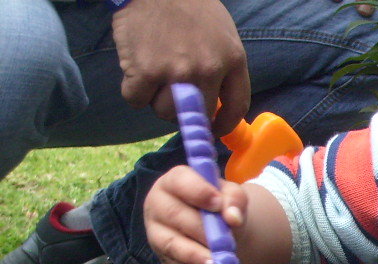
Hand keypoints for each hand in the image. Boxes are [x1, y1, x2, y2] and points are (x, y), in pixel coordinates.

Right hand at [111, 0, 249, 134]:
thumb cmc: (189, 6)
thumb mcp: (223, 34)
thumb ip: (224, 68)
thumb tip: (217, 104)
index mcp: (232, 59)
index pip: (237, 107)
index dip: (224, 124)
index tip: (213, 128)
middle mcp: (208, 69)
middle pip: (197, 115)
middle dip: (185, 111)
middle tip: (173, 93)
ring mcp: (176, 72)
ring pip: (165, 112)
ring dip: (156, 99)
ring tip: (154, 73)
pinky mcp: (145, 71)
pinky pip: (136, 99)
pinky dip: (133, 91)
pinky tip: (136, 70)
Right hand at [144, 166, 246, 263]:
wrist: (217, 229)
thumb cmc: (220, 206)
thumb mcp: (231, 196)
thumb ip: (234, 199)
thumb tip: (233, 218)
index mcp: (174, 181)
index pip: (179, 181)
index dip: (199, 192)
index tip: (218, 204)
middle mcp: (158, 203)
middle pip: (175, 215)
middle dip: (201, 230)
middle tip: (223, 241)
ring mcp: (155, 230)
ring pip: (171, 243)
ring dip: (195, 255)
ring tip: (216, 263)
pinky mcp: (161, 254)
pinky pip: (175, 263)